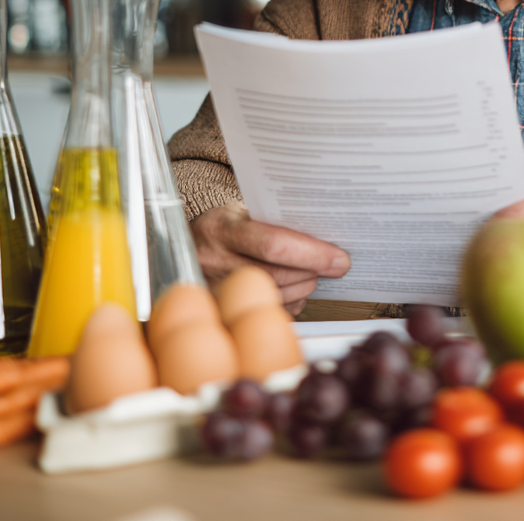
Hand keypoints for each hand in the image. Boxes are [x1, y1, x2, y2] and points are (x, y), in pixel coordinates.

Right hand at [191, 203, 350, 315]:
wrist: (185, 247)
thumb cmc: (223, 227)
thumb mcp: (241, 211)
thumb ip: (276, 220)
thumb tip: (325, 232)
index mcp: (222, 229)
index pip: (273, 244)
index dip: (312, 253)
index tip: (339, 258)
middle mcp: (214, 261)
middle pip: (278, 276)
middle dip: (313, 272)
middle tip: (334, 265)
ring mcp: (215, 291)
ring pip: (276, 298)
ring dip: (305, 288)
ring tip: (313, 273)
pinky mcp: (222, 313)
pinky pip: (268, 313)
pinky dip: (290, 303)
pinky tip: (293, 288)